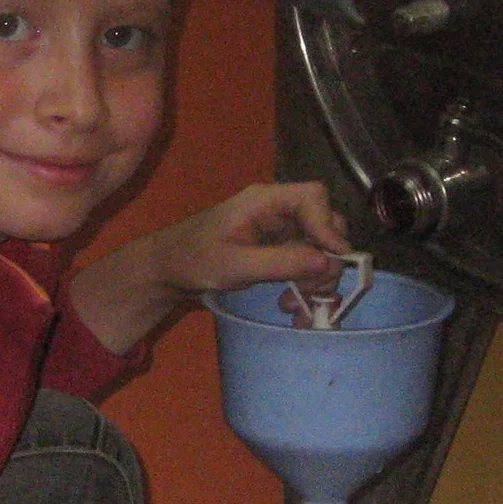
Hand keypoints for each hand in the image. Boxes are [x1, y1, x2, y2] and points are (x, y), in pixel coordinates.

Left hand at [149, 182, 350, 299]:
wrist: (170, 270)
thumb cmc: (194, 259)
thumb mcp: (236, 264)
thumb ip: (281, 262)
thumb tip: (328, 262)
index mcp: (265, 200)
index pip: (313, 196)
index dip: (327, 224)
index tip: (332, 257)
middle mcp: (278, 211)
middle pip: (324, 223)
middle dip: (325, 260)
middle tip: (311, 291)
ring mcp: (280, 230)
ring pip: (320, 248)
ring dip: (316, 280)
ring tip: (294, 307)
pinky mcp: (279, 250)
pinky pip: (306, 263)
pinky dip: (306, 286)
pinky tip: (292, 307)